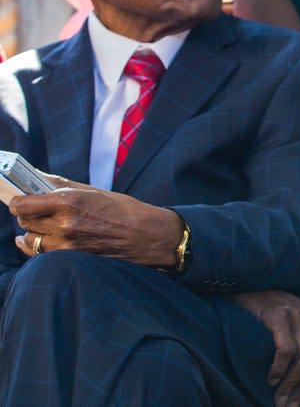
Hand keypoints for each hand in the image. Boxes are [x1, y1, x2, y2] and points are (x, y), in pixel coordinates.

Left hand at [9, 176, 182, 268]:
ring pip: (30, 237)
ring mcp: (66, 244)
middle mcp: (64, 224)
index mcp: (70, 202)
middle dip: (25, 213)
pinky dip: (33, 245)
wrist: (147, 236)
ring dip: (32, 229)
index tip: (18, 197)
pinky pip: (39, 252)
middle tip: (32, 207)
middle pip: (25, 220)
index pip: (24, 204)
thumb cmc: (125, 210)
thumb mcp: (95, 191)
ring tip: (39, 223)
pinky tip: (30, 240)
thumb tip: (39, 178)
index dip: (17, 200)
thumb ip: (64, 186)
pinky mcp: (71, 257)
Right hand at [231, 290, 299, 406]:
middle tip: (285, 405)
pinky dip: (279, 369)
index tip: (298, 402)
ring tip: (278, 399)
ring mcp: (297, 313)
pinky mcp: (280, 315)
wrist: (244, 285)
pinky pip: (285, 349)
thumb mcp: (290, 321)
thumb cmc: (265, 309)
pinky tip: (272, 379)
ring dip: (289, 385)